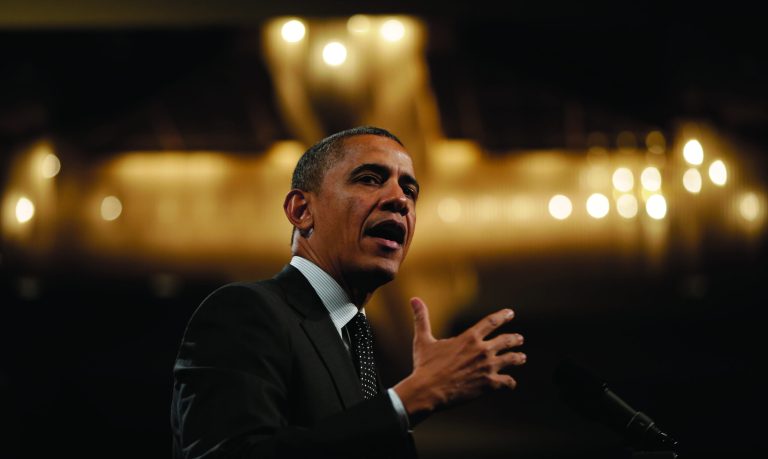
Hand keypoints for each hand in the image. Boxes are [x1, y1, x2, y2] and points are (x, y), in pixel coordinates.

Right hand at [393, 297, 525, 421]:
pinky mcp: (488, 385)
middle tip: (520, 338)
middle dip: (515, 339)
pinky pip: (507, 382)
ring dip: (518, 358)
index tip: (510, 313)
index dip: (503, 316)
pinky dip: (510, 382)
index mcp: (469, 338)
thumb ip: (422, 318)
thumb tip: (414, 299)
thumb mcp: (423, 339)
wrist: (428, 390)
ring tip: (521, 357)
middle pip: (506, 340)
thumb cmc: (425, 365)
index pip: (492, 322)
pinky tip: (511, 383)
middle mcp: (482, 350)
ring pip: (511, 360)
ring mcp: (487, 368)